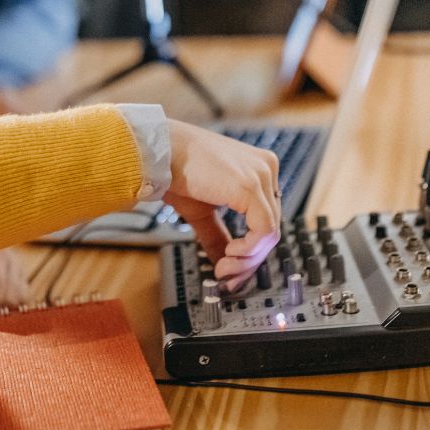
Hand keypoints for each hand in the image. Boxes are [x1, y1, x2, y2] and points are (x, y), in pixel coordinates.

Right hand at [163, 120, 280, 292]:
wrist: (158, 152)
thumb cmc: (175, 170)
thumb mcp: (203, 210)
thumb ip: (218, 235)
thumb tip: (222, 263)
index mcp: (259, 168)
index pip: (266, 217)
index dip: (251, 250)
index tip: (231, 269)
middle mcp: (266, 167)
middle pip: (270, 226)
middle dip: (249, 260)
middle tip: (227, 277)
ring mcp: (262, 175)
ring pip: (270, 232)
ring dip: (247, 259)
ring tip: (223, 270)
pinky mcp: (250, 186)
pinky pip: (264, 230)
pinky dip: (248, 250)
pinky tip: (228, 254)